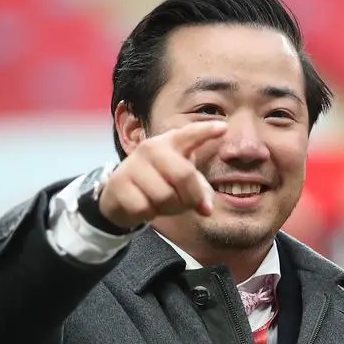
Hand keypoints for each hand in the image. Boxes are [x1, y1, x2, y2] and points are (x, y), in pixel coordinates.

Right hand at [98, 120, 228, 228]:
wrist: (120, 194)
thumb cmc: (158, 184)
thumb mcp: (181, 182)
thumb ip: (199, 191)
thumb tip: (206, 208)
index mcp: (170, 144)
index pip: (189, 135)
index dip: (206, 131)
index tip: (223, 128)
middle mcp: (152, 149)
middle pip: (184, 175)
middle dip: (191, 197)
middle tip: (187, 204)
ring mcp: (134, 165)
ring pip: (165, 196)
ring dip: (168, 208)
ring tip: (161, 202)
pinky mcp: (119, 183)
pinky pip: (146, 208)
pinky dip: (149, 214)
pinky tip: (144, 205)